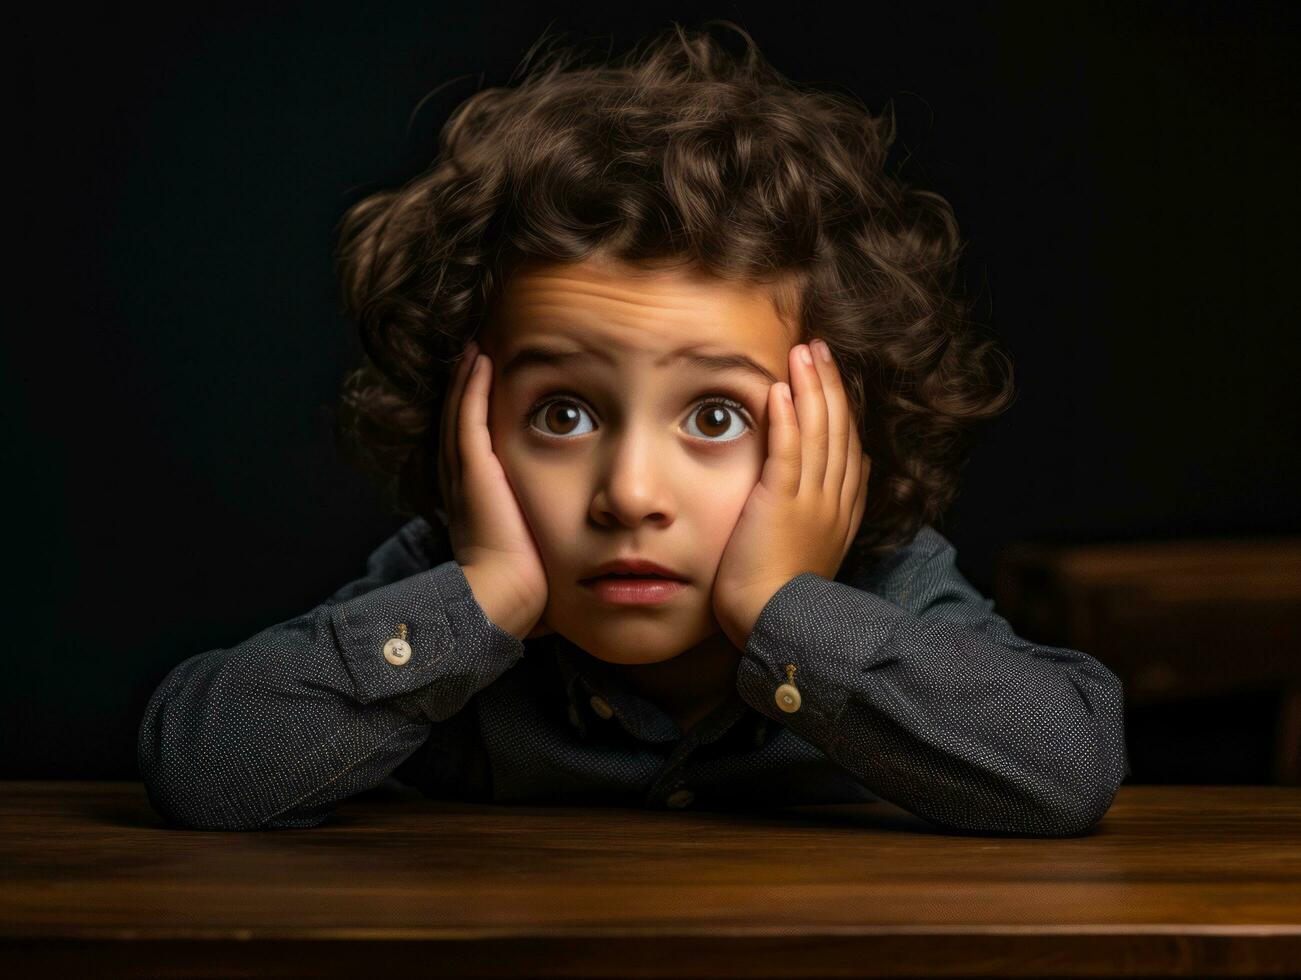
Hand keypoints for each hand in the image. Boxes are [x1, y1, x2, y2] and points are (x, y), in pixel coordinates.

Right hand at [438, 340, 552, 640]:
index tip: (486, 393)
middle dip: (465, 392)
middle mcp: (462, 486)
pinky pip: (468, 418)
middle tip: (473, 357)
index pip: (471, 451)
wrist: (502, 600)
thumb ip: (548, 539)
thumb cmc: (527, 588)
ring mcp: (465, 477)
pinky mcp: (474, 471)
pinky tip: (480, 360)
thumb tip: (581, 547)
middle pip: (459, 426)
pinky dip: (472, 388)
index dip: (475, 419)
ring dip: (467, 380)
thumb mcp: (536, 553)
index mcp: (475, 504)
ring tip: (475, 350)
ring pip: (461, 415)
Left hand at [712, 339, 870, 649]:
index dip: (841, 410)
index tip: (831, 380)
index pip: (849, 449)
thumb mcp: (815, 549)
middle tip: (819, 348)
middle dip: (830, 386)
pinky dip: (788, 418)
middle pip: (839, 430)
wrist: (775, 626)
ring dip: (812, 388)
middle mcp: (834, 501)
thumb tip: (848, 475)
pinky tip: (782, 389)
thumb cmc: (781, 598)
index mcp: (842, 512)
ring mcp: (811, 501)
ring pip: (819, 433)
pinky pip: (789, 451)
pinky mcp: (781, 503)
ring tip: (804, 352)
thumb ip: (826, 512)